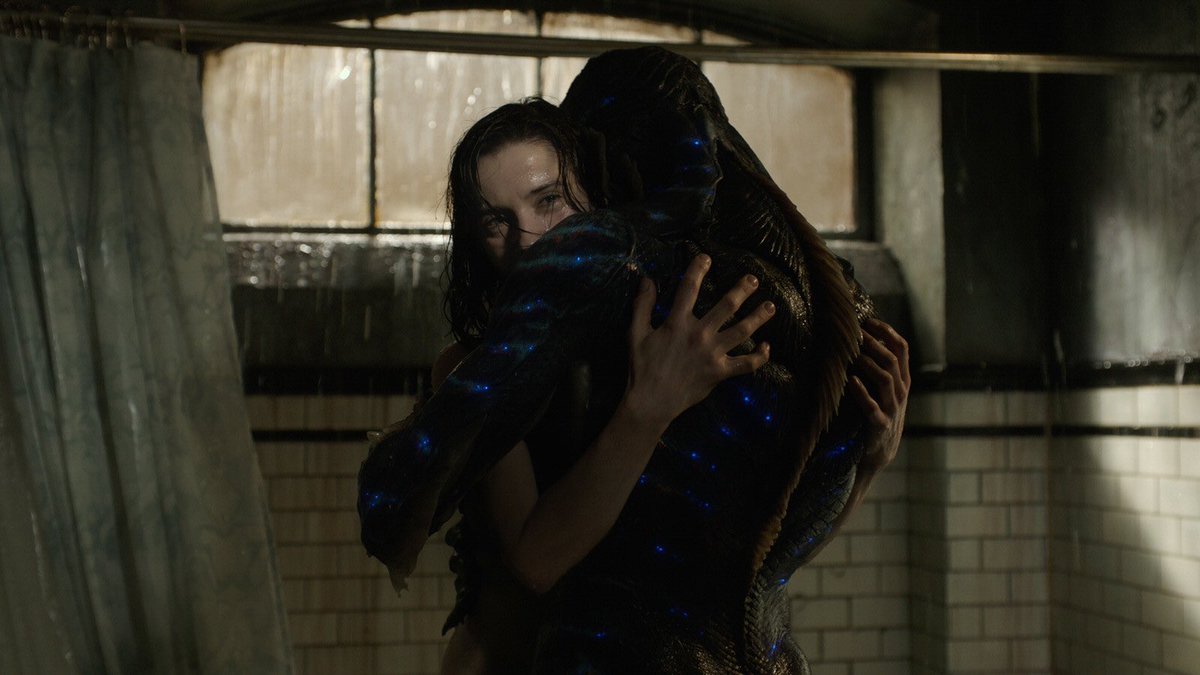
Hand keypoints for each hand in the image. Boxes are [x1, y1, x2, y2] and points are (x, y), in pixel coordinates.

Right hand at [624, 254, 774, 427]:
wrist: (651, 402)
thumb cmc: (642, 367)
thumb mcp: (636, 333)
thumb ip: (642, 305)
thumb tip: (646, 280)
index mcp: (677, 323)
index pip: (689, 289)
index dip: (697, 270)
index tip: (706, 258)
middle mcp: (699, 334)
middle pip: (726, 306)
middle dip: (742, 290)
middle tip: (753, 279)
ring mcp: (713, 353)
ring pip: (742, 331)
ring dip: (758, 317)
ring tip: (770, 306)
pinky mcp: (720, 372)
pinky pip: (746, 364)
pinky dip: (759, 357)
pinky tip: (767, 347)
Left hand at [848, 318, 910, 475]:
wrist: (879, 453)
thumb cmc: (878, 414)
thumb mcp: (884, 390)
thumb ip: (879, 367)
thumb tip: (861, 338)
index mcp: (903, 380)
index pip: (902, 348)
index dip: (886, 332)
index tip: (868, 320)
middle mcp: (901, 392)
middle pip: (891, 360)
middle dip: (873, 344)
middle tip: (854, 332)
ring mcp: (892, 408)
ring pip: (885, 379)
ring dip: (867, 363)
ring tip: (851, 353)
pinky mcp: (880, 425)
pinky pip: (872, 407)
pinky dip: (861, 393)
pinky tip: (850, 381)